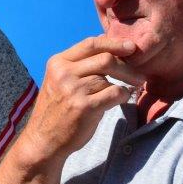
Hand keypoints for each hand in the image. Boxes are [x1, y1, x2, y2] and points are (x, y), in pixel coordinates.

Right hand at [23, 36, 140, 160]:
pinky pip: (114, 93)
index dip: (114, 43)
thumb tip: (109, 48)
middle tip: (139, 75)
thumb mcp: (59, 80)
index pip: (91, 44)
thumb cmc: (57, 109)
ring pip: (110, 78)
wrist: (43, 140)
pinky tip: (122, 99)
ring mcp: (73, 90)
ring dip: (125, 84)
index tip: (131, 47)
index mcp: (58, 62)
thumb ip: (79, 65)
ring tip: (130, 90)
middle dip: (127, 66)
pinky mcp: (84, 107)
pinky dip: (124, 95)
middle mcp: (64, 73)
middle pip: (105, 59)